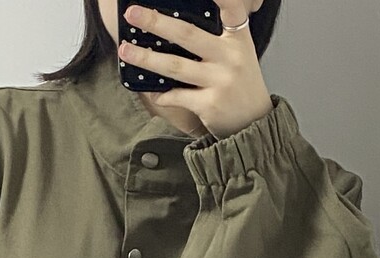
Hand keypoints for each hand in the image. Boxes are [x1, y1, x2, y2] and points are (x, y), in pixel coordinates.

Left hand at [119, 2, 272, 140]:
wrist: (254, 125)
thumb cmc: (241, 86)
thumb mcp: (240, 55)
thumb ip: (220, 37)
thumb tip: (178, 24)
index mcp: (238, 39)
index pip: (231, 9)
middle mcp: (230, 57)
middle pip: (187, 34)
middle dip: (156, 22)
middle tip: (132, 14)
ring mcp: (220, 81)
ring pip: (175, 66)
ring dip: (146, 58)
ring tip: (125, 51)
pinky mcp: (210, 104)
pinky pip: (177, 96)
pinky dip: (162, 95)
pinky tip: (152, 92)